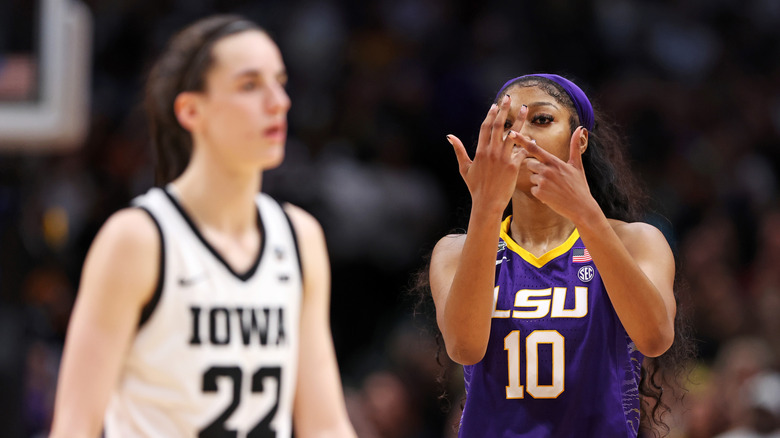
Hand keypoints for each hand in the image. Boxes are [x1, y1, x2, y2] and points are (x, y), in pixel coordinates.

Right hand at [448, 95, 527, 213]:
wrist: (487, 202)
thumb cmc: (475, 187)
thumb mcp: (464, 168)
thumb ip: (458, 150)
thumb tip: (449, 136)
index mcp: (480, 151)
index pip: (485, 127)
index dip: (490, 115)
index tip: (495, 105)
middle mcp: (491, 152)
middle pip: (499, 125)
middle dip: (504, 110)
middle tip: (508, 98)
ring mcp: (503, 158)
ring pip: (513, 134)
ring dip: (520, 120)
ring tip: (525, 109)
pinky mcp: (513, 166)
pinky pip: (522, 151)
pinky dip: (527, 143)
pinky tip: (532, 137)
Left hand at [522, 126, 599, 219]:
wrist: (581, 207)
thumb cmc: (579, 186)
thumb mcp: (577, 165)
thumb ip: (574, 146)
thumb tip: (580, 128)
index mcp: (554, 161)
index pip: (534, 148)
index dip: (521, 140)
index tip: (511, 133)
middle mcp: (547, 169)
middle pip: (530, 164)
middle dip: (537, 170)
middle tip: (551, 178)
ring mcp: (542, 181)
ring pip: (532, 177)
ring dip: (539, 183)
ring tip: (553, 188)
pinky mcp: (539, 193)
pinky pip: (533, 189)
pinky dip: (540, 193)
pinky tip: (551, 196)